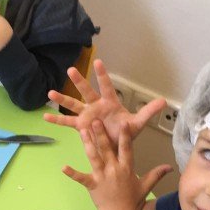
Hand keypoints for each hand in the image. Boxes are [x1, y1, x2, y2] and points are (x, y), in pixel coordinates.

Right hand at [44, 60, 165, 143]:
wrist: (117, 147)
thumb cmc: (125, 133)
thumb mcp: (137, 123)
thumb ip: (148, 112)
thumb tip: (164, 101)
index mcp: (110, 103)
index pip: (106, 86)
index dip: (102, 75)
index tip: (97, 62)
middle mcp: (96, 106)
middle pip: (86, 91)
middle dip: (79, 81)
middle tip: (71, 70)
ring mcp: (87, 115)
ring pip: (73, 104)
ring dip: (62, 98)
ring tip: (50, 93)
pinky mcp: (81, 126)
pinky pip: (67, 122)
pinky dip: (57, 120)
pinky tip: (45, 117)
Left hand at [63, 120, 170, 209]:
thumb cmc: (132, 201)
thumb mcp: (145, 186)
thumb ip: (156, 174)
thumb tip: (170, 167)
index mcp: (127, 168)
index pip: (127, 148)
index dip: (125, 135)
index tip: (124, 123)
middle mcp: (114, 170)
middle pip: (107, 149)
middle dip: (101, 134)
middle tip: (95, 120)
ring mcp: (102, 177)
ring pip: (94, 158)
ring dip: (87, 144)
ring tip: (81, 131)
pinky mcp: (92, 185)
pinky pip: (81, 178)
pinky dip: (72, 173)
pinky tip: (63, 167)